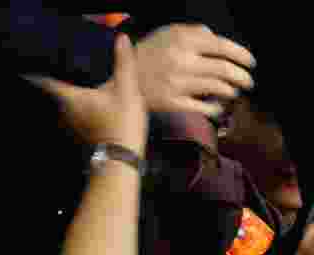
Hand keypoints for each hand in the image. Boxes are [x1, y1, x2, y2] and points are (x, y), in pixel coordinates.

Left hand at [26, 34, 147, 153]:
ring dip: (66, 100)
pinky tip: (88, 109)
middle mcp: (64, 113)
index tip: (28, 68)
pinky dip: (75, 112)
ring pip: (62, 108)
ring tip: (74, 89)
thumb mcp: (127, 89)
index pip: (46, 82)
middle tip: (56, 73)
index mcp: (71, 98)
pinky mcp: (77, 136)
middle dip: (55, 85)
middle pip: (54, 95)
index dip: (37, 74)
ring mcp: (69, 126)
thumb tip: (121, 39)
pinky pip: (72, 119)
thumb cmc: (121, 124)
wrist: (120, 159)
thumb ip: (123, 63)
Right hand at [134, 24, 254, 117]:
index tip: (250, 62)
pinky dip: (214, 108)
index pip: (222, 47)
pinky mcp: (171, 103)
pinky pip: (201, 107)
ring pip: (216, 88)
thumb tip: (215, 39)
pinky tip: (216, 106)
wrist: (119, 81)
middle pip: (223, 69)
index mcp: (183, 41)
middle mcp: (181, 61)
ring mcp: (177, 84)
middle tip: (248, 81)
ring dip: (230, 91)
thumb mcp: (166, 33)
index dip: (241, 55)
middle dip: (242, 76)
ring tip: (232, 92)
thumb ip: (193, 32)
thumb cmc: (144, 56)